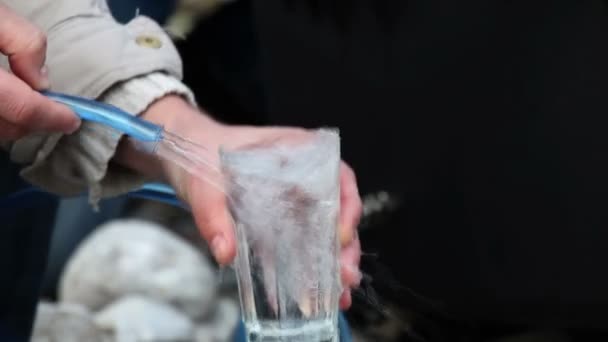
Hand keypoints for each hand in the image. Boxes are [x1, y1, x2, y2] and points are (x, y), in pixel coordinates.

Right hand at [0, 4, 78, 139]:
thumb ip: (22, 40)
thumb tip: (40, 80)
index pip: (22, 110)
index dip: (53, 117)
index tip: (72, 119)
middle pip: (7, 128)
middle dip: (33, 120)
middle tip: (48, 105)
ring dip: (12, 123)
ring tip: (21, 100)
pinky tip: (3, 104)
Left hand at [119, 96, 362, 308]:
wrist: (181, 153)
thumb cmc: (198, 154)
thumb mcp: (204, 183)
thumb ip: (213, 215)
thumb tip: (225, 252)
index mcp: (294, 152)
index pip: (337, 174)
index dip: (347, 204)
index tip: (341, 234)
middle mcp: (301, 174)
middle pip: (338, 209)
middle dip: (345, 246)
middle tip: (345, 276)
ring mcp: (292, 197)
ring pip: (325, 229)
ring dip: (333, 260)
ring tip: (338, 292)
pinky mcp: (279, 218)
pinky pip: (301, 241)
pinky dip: (309, 265)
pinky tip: (313, 291)